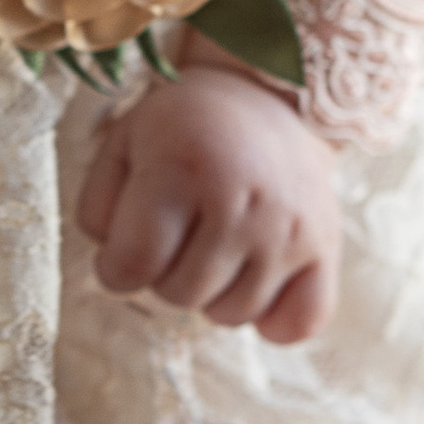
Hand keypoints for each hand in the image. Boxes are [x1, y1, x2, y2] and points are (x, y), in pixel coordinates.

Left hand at [75, 58, 340, 345]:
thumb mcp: (124, 142)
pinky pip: (299, 324)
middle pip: (179, 295)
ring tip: (217, 242)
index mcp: (185, 166)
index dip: (115, 266)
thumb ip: (97, 208)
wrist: (271, 99)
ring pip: (230, 315)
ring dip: (213, 291)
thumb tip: (119, 270)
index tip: (125, 246)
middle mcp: (244, 199)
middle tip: (180, 233)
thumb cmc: (186, 128)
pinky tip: (257, 277)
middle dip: (166, 273)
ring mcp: (290, 228)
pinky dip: (273, 317)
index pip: (130, 265)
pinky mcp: (325, 248)